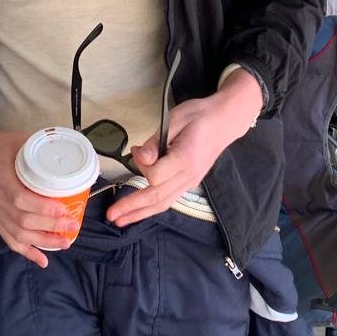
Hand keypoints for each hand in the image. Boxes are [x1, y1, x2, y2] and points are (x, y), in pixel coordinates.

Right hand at [0, 119, 71, 267]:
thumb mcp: (14, 140)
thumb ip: (37, 147)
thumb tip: (65, 151)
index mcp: (0, 178)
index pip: (21, 199)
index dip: (43, 208)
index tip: (63, 208)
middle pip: (23, 220)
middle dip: (50, 226)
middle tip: (72, 225)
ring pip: (18, 234)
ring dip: (43, 242)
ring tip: (65, 242)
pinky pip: (9, 240)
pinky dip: (27, 252)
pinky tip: (42, 260)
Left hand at [105, 69, 263, 228]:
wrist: (225, 121)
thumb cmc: (199, 116)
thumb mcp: (175, 120)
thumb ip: (155, 142)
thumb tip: (139, 156)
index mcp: (184, 159)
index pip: (154, 176)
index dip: (140, 165)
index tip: (136, 149)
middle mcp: (188, 175)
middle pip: (156, 197)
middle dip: (132, 208)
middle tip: (112, 215)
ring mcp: (190, 182)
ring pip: (163, 203)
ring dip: (141, 213)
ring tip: (122, 220)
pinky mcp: (190, 182)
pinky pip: (170, 199)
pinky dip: (153, 207)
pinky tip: (141, 211)